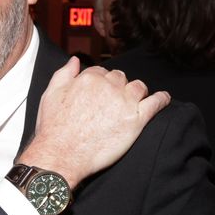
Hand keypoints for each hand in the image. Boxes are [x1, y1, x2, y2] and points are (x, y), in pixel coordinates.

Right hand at [19, 57, 169, 186]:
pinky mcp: (136, 120)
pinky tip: (164, 99)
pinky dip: (161, 99)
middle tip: (112, 103)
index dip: (101, 83)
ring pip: (138, 87)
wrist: (61, 154)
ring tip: (135, 101)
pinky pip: (155, 103)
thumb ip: (64, 73)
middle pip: (120, 79)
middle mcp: (109, 86)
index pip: (101, 73)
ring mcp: (124, 102)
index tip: (100, 94)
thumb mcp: (50, 94)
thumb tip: (75, 60)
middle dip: (118, 87)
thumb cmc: (53, 127)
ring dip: (137, 92)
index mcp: (89, 78)